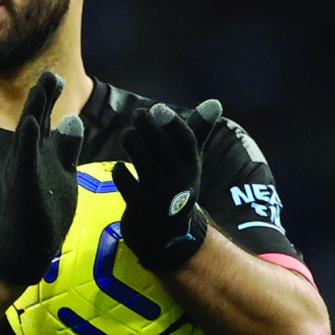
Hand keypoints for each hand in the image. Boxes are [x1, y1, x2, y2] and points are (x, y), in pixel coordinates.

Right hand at [0, 71, 84, 285]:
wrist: (27, 245)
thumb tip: (73, 119)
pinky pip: (25, 158)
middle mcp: (27, 158)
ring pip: (28, 134)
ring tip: (42, 88)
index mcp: (37, 154)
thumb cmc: (44, 212)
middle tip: (50, 74)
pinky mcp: (23, 183)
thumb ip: (66, 147)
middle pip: (34, 120)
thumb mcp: (62, 172)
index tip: (56, 78)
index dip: (49, 98)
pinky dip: (29, 140)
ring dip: (35, 110)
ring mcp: (23, 169)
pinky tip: (34, 123)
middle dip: (42, 97)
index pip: (44, 120)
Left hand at [111, 99, 221, 273]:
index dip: (172, 123)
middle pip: (163, 149)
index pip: (186, 141)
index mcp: (192, 167)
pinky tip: (119, 166)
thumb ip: (198, 131)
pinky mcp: (142, 208)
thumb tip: (215, 102)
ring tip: (127, 134)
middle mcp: (180, 181)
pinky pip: (128, 185)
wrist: (167, 233)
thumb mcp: (190, 161)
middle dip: (149, 128)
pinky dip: (121, 173)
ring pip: (145, 164)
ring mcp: (161, 196)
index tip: (158, 108)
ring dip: (133, 145)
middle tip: (137, 114)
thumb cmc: (176, 186)